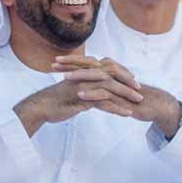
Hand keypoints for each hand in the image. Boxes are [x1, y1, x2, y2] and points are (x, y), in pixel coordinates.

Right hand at [14, 57, 143, 133]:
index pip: (107, 68)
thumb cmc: (56, 101)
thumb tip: (95, 96)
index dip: (121, 73)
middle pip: (112, 75)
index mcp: (84, 72)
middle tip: (140, 90)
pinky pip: (103, 103)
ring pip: (110, 88)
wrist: (41, 107)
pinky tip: (127, 114)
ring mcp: (84, 86)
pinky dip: (116, 108)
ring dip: (126, 95)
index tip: (133, 81)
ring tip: (138, 102)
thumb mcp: (73, 92)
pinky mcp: (82, 99)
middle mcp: (85, 76)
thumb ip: (86, 91)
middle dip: (128, 82)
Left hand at [55, 56, 181, 138]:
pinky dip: (92, 93)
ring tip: (64, 78)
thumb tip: (87, 85)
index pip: (87, 63)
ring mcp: (117, 83)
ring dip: (79, 77)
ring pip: (95, 77)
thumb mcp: (115, 89)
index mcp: (109, 71)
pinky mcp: (122, 95)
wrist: (154, 104)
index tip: (55, 63)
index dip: (71, 62)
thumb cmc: (133, 97)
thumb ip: (102, 85)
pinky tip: (80, 94)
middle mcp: (112, 73)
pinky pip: (105, 93)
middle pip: (89, 65)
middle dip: (70, 64)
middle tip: (54, 64)